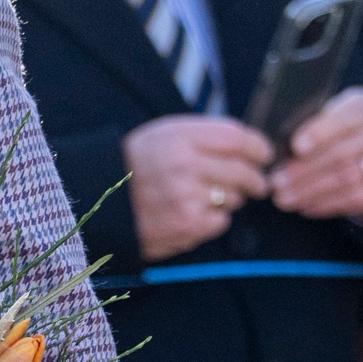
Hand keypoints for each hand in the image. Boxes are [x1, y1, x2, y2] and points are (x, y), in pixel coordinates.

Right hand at [123, 113, 272, 260]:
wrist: (98, 205)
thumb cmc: (134, 168)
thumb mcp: (162, 135)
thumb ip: (202, 135)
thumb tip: (248, 146)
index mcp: (178, 137)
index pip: (236, 137)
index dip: (258, 147)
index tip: (264, 155)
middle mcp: (184, 165)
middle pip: (242, 170)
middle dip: (256, 179)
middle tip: (258, 184)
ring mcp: (186, 198)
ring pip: (233, 198)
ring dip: (230, 199)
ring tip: (209, 198)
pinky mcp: (186, 226)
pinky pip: (220, 222)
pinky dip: (214, 219)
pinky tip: (195, 215)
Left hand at [269, 86, 362, 224]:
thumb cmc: (349, 136)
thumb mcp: (338, 118)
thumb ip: (317, 125)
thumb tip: (282, 148)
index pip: (345, 117)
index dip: (320, 132)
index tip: (296, 147)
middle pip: (340, 153)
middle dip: (303, 171)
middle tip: (276, 182)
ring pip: (345, 179)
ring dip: (309, 191)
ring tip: (284, 199)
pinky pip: (355, 199)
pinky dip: (326, 205)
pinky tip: (306, 207)